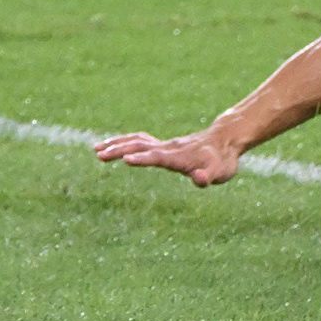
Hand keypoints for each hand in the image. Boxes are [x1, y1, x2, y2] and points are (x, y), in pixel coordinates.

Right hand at [92, 127, 242, 186]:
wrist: (225, 140)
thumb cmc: (223, 160)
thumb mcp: (221, 172)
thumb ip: (209, 177)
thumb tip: (199, 179)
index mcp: (179, 156)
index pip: (158, 157)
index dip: (143, 159)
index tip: (126, 160)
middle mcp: (169, 148)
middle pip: (140, 145)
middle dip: (119, 149)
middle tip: (99, 154)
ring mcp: (165, 145)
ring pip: (137, 141)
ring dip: (117, 144)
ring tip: (96, 150)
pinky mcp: (164, 146)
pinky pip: (140, 141)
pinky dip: (125, 142)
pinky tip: (113, 147)